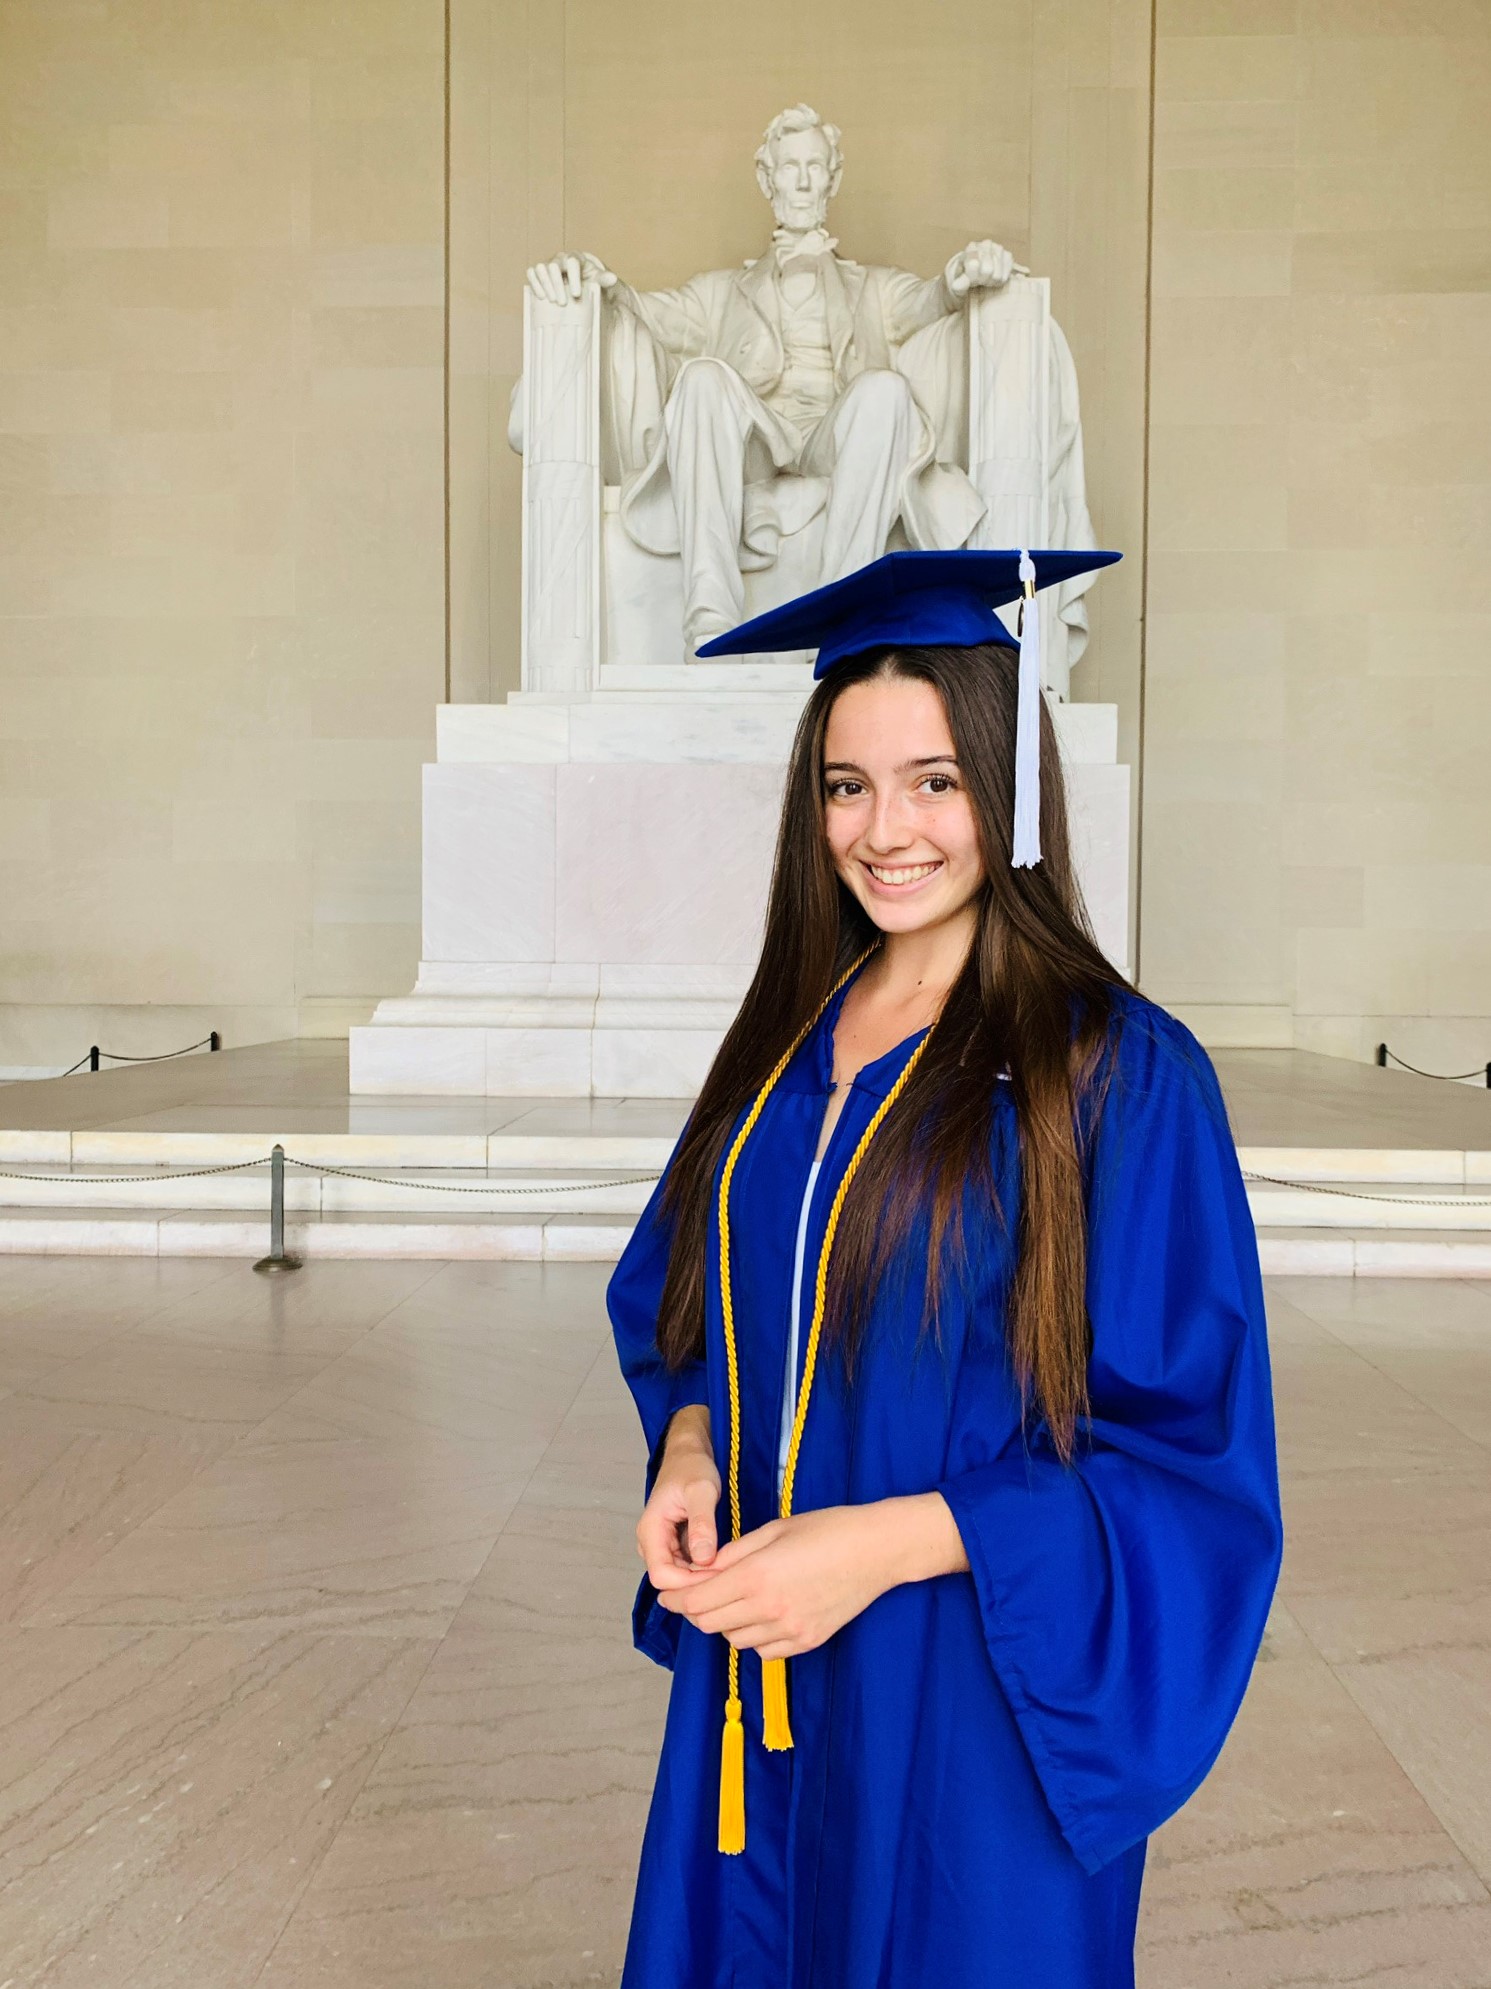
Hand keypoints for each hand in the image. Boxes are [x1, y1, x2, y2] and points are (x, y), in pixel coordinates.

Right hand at [525, 251, 617, 305]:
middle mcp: (558, 259)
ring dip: (545, 285)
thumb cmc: (586, 278)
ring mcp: (547, 264)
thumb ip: (603, 278)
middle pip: (553, 266)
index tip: (576, 294)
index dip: (573, 278)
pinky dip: (535, 283)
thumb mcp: (596, 278)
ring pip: (541, 269)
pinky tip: (541, 297)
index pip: (571, 262)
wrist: (575, 278)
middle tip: (563, 303)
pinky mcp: (538, 271)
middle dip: (557, 285)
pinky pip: (532, 273)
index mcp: (574, 258)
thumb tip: (613, 278)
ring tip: (553, 301)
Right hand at [636, 1405, 721, 1589]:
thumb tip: (703, 1558)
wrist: (688, 1454)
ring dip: (701, 1577)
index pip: (662, 1576)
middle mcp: (651, 1542)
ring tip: (727, 1567)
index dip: (689, 1583)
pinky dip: (702, 1568)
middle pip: (670, 1581)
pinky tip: (721, 1561)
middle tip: (728, 1574)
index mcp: (650, 1530)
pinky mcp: (673, 1545)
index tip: (717, 1575)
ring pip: (678, 1577)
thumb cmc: (692, 1467)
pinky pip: (685, 1567)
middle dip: (697, 1583)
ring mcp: (661, 1545)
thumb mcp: (702, 1490)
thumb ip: (702, 1524)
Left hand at [653, 1504, 899, 1660]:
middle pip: (710, 1624)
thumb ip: (734, 1554)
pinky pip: (764, 1650)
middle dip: (697, 1609)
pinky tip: (764, 1613)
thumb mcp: (773, 1530)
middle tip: (698, 1592)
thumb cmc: (827, 1530)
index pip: (698, 1601)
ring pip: (735, 1640)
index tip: (667, 1592)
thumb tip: (703, 1570)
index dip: (676, 1598)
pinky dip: (754, 1636)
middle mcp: (769, 1609)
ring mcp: (790, 1630)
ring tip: (738, 1599)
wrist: (876, 1551)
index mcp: (756, 1576)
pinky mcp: (807, 1642)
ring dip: (726, 1622)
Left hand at [944, 239, 1019, 297]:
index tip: (970, 280)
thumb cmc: (965, 279)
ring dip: (991, 282)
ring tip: (986, 279)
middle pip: (987, 271)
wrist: (976, 274)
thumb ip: (957, 285)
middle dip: (982, 280)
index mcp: (971, 248)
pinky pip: (1006, 275)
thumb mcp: (957, 284)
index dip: (972, 278)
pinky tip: (994, 278)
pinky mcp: (1008, 256)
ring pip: (997, 275)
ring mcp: (999, 249)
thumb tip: (956, 286)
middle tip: (979, 281)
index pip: (974, 264)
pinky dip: (1000, 281)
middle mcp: (986, 244)